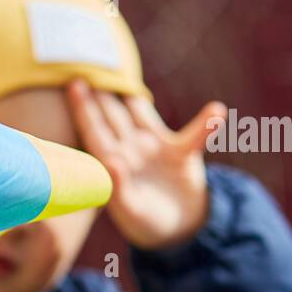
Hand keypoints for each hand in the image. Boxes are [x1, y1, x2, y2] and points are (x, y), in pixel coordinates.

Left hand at [66, 79, 224, 249]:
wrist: (175, 230)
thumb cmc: (143, 221)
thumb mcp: (130, 210)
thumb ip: (119, 187)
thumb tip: (112, 162)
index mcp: (113, 162)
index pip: (94, 131)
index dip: (84, 108)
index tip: (74, 84)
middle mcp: (131, 149)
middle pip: (114, 115)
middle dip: (102, 93)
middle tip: (88, 62)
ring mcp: (155, 147)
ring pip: (143, 115)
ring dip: (136, 98)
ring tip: (125, 72)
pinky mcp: (182, 153)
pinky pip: (194, 135)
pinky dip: (206, 124)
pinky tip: (217, 110)